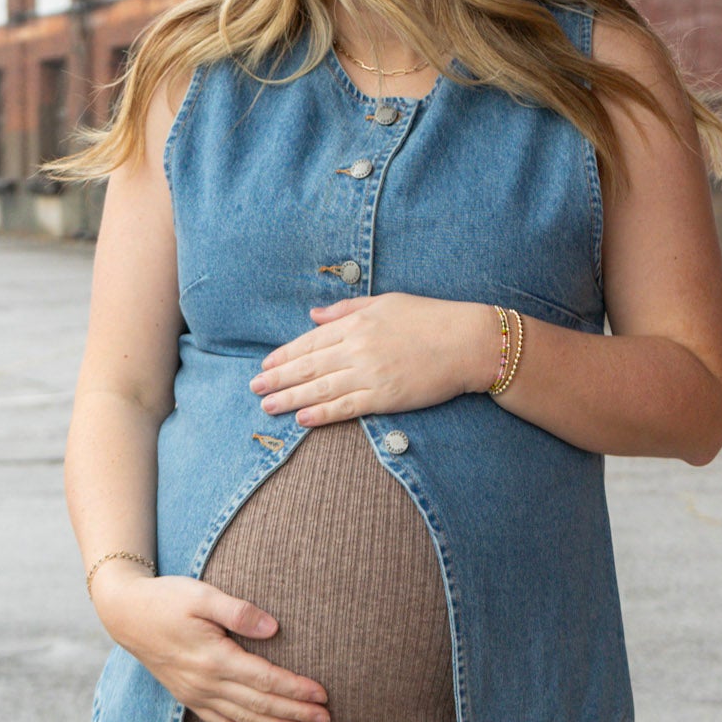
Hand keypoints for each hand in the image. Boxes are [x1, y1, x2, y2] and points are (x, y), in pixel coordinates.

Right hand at [92, 564, 329, 721]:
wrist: (125, 614)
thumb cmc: (167, 599)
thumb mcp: (202, 595)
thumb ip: (239, 611)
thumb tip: (274, 628)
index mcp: (214, 658)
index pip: (265, 679)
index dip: (295, 689)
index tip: (322, 695)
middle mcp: (206, 682)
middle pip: (260, 704)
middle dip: (295, 713)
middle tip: (327, 719)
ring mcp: (196, 693)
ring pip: (244, 718)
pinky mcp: (188, 697)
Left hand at [248, 294, 500, 426]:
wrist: (467, 342)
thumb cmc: (430, 318)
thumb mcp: (386, 302)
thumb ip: (346, 310)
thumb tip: (313, 314)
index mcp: (357, 323)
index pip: (310, 341)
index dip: (284, 355)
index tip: (265, 365)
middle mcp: (357, 348)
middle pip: (308, 367)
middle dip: (277, 378)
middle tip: (254, 389)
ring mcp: (370, 374)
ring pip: (320, 389)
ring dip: (290, 399)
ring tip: (267, 406)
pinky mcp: (385, 397)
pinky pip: (345, 408)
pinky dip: (321, 414)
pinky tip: (301, 419)